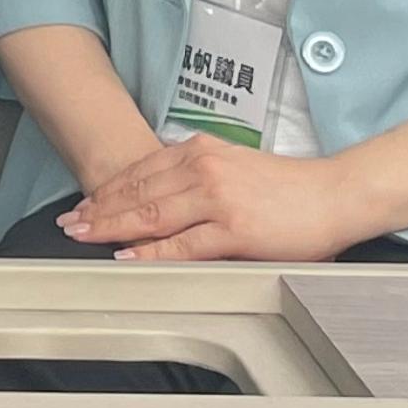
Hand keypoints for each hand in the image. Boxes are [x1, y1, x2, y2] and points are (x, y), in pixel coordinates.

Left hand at [57, 136, 375, 263]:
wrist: (336, 195)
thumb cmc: (290, 188)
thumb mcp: (234, 165)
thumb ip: (197, 175)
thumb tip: (159, 194)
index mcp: (202, 151)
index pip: (140, 170)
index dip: (107, 190)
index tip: (85, 204)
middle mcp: (204, 168)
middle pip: (136, 191)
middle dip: (98, 209)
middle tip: (71, 224)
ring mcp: (217, 198)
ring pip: (151, 215)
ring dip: (112, 228)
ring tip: (86, 238)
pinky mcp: (234, 228)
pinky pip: (181, 244)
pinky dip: (150, 252)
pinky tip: (128, 256)